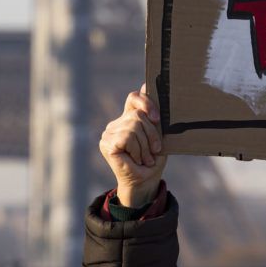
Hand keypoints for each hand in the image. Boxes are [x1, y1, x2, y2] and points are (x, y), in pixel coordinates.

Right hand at [99, 84, 166, 207]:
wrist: (146, 182)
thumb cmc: (153, 159)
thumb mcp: (158, 134)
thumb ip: (153, 114)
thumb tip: (146, 84)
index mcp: (129, 118)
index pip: (134, 97)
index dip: (146, 101)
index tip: (157, 117)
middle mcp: (117, 123)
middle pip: (139, 114)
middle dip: (152, 133)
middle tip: (154, 151)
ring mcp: (109, 132)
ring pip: (135, 126)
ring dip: (146, 145)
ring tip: (146, 158)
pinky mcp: (107, 143)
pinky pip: (128, 136)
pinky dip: (138, 149)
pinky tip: (137, 159)